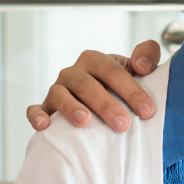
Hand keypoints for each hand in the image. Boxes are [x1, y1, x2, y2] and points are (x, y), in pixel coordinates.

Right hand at [25, 41, 163, 131]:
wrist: (99, 99)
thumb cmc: (119, 86)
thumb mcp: (136, 68)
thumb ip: (147, 56)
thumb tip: (143, 65)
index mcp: (95, 60)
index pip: (113, 72)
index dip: (131, 90)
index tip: (148, 111)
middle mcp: (73, 72)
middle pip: (87, 85)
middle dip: (106, 105)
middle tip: (123, 124)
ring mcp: (57, 89)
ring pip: (60, 95)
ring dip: (71, 108)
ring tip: (85, 122)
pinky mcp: (45, 107)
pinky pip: (35, 109)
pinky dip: (37, 116)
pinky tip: (44, 126)